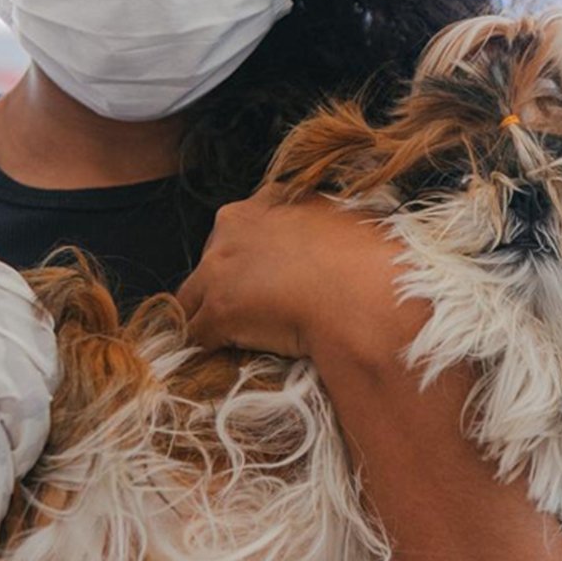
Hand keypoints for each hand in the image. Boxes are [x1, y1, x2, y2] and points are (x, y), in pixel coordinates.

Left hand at [175, 183, 406, 360]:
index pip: (235, 230)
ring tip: (232, 341)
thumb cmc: (369, 260)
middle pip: (209, 263)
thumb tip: (325, 232)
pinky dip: (210, 347)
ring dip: (210, 319)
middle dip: (224, 287)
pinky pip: (196, 334)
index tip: (262, 281)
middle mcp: (232, 227)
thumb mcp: (341, 219)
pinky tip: (227, 358)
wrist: (365, 294)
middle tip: (252, 314)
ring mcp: (219, 270)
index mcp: (265, 201)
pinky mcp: (218, 310)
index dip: (247, 261)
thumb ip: (316, 220)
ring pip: (192, 300)